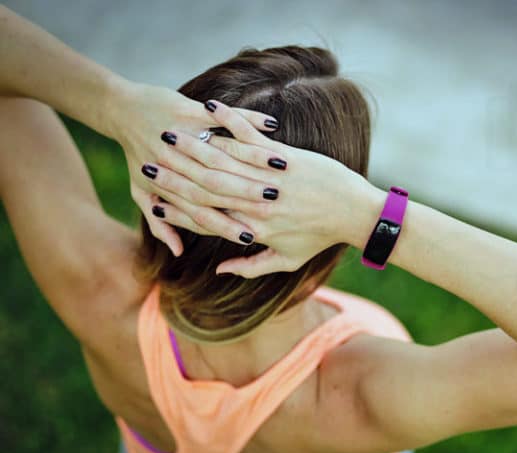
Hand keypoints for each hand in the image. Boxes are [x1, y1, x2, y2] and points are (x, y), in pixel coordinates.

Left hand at [111, 82, 279, 254]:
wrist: (121, 112)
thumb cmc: (137, 157)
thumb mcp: (142, 193)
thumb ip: (160, 226)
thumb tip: (177, 251)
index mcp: (167, 187)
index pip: (202, 214)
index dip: (225, 226)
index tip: (251, 237)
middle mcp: (176, 163)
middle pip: (218, 185)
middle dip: (249, 194)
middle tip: (275, 204)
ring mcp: (183, 135)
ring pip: (224, 151)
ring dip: (254, 157)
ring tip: (283, 167)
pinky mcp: (188, 109)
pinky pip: (222, 117)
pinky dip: (248, 119)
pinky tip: (272, 124)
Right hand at [152, 100, 383, 277]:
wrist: (356, 213)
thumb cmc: (321, 237)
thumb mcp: (287, 260)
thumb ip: (251, 267)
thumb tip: (219, 270)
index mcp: (253, 229)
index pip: (206, 219)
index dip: (177, 211)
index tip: (154, 202)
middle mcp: (257, 204)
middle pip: (207, 186)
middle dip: (175, 174)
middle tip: (149, 160)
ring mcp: (270, 178)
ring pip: (224, 159)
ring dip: (194, 144)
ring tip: (170, 133)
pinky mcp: (285, 157)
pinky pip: (252, 137)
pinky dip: (231, 120)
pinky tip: (211, 108)